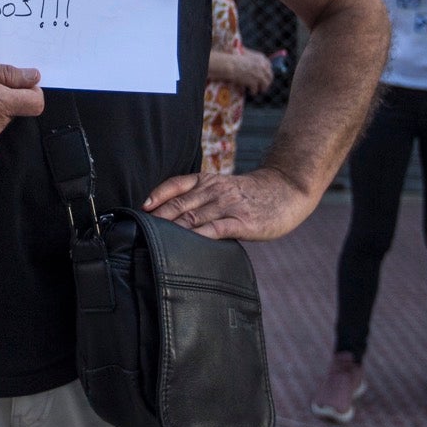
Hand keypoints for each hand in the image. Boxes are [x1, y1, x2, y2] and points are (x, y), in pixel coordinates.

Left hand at [141, 166, 321, 241]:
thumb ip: (201, 199)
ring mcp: (228, 205)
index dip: (157, 195)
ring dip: (172, 229)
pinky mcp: (242, 222)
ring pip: (193, 217)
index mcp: (208, 181)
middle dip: (158, 217)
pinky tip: (186, 246)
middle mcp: (214, 190)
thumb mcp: (223, 188)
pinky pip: (215, 229)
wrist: (286, 190)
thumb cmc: (251, 194)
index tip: (141, 208)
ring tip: (154, 240)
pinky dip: (198, 237)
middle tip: (139, 230)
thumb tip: (172, 219)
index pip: (176, 184)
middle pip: (180, 204)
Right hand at [214, 47, 276, 94]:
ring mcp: (259, 74)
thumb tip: (256, 67)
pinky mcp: (254, 82)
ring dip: (262, 88)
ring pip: (265, 84)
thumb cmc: (233, 58)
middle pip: (269, 76)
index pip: (269, 66)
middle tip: (263, 86)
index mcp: (261, 58)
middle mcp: (262, 66)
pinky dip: (253, 92)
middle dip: (267, 82)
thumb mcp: (245, 55)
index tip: (265, 76)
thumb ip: (252, 60)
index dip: (267, 72)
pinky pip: (256, 90)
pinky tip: (250, 92)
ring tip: (257, 91)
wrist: (229, 65)